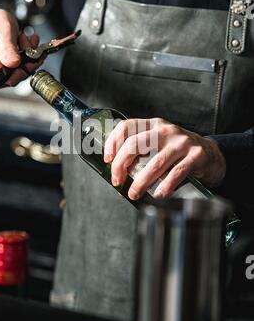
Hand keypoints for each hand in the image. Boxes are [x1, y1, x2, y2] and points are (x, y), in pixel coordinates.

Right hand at [0, 0, 41, 86]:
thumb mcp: (4, 27)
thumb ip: (9, 47)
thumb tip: (15, 64)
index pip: (13, 77)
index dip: (27, 66)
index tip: (32, 51)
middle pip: (14, 78)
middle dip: (27, 61)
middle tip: (28, 42)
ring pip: (14, 76)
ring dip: (24, 60)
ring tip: (22, 42)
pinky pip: (9, 75)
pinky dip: (18, 63)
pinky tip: (19, 49)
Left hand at [104, 118, 226, 199]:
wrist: (212, 155)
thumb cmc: (179, 153)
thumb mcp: (159, 146)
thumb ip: (141, 156)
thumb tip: (119, 179)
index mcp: (153, 125)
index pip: (126, 126)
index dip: (113, 142)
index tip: (107, 160)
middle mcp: (165, 130)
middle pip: (135, 144)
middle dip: (121, 165)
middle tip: (117, 180)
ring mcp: (181, 142)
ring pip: (155, 162)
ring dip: (141, 181)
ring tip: (134, 193)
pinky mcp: (196, 155)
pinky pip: (176, 173)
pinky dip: (165, 186)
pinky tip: (159, 195)